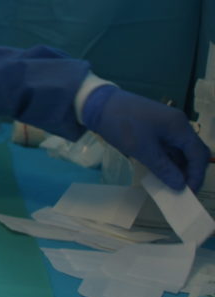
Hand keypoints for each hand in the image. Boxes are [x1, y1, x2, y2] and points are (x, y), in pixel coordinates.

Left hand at [83, 85, 209, 190]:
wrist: (97, 104)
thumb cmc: (121, 125)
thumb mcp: (142, 150)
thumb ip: (164, 168)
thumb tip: (180, 185)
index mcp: (179, 126)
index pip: (198, 154)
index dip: (197, 175)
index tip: (189, 192)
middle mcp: (178, 124)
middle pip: (193, 151)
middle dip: (190, 171)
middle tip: (181, 189)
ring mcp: (167, 125)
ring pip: (181, 150)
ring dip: (178, 167)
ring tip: (171, 185)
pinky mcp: (156, 127)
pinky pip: (168, 146)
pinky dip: (168, 160)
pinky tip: (161, 172)